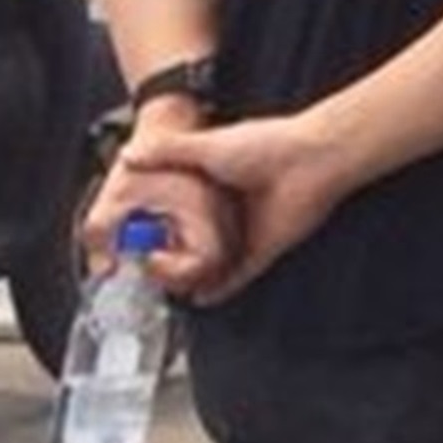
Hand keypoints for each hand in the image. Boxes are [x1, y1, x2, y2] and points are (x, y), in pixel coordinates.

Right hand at [107, 112, 364, 304]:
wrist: (313, 159)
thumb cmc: (269, 145)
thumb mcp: (207, 146)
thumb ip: (168, 152)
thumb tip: (130, 155)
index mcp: (220, 182)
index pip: (186, 208)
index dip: (164, 222)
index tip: (140, 234)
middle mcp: (235, 209)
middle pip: (201, 239)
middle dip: (178, 253)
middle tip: (149, 267)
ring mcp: (251, 231)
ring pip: (218, 261)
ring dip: (196, 276)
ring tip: (166, 289)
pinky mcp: (266, 247)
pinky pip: (240, 274)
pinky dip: (221, 288)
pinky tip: (200, 298)